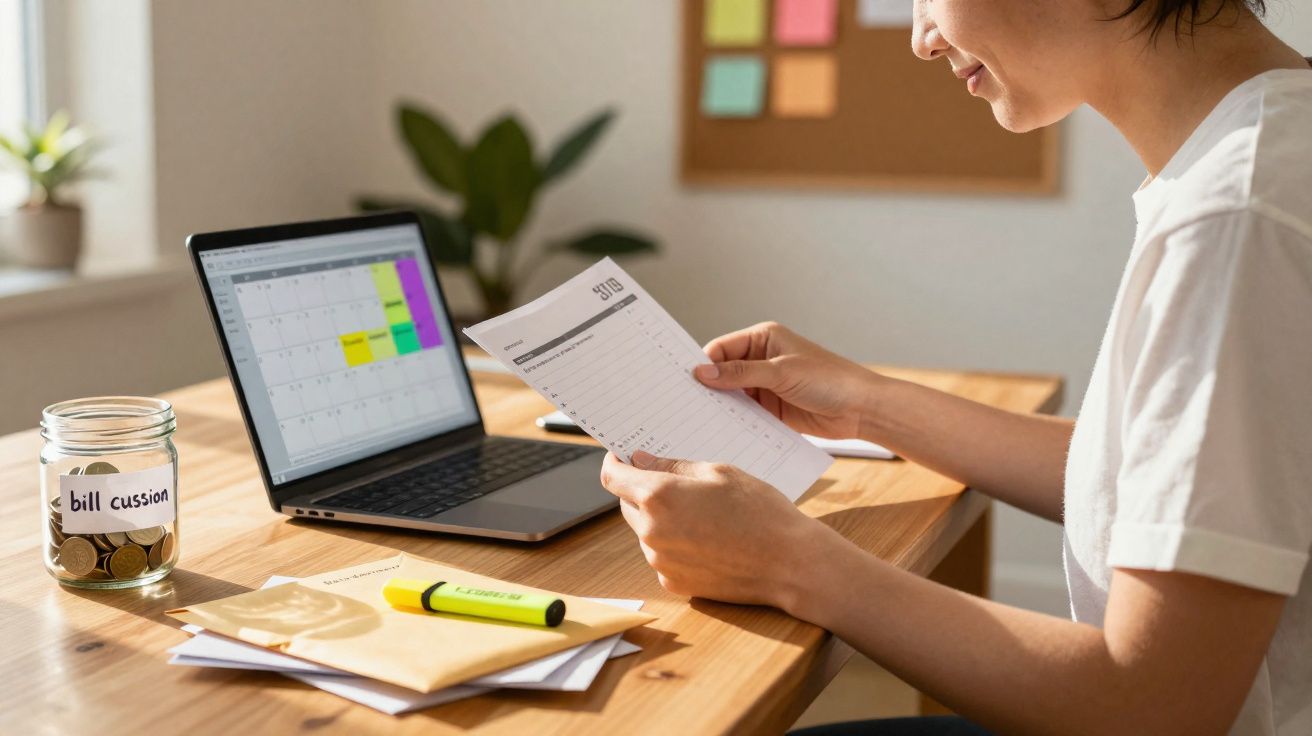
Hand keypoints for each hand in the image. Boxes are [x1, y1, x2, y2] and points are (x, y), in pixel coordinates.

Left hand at [599, 450, 844, 612]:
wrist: (789, 563)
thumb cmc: (760, 511)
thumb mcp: (718, 472)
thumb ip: (672, 465)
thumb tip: (639, 460)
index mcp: (659, 496)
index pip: (613, 477)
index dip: (615, 463)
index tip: (622, 458)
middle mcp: (652, 531)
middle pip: (627, 504)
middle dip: (643, 491)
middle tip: (679, 486)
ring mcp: (660, 561)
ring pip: (646, 531)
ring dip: (662, 520)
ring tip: (704, 517)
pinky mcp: (673, 582)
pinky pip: (662, 556)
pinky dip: (675, 545)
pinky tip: (708, 540)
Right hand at [696, 322, 881, 439]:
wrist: (861, 409)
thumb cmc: (830, 380)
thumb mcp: (781, 373)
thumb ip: (741, 373)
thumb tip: (702, 372)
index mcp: (763, 338)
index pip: (721, 349)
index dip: (703, 364)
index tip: (683, 381)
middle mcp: (761, 359)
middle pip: (723, 372)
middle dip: (709, 386)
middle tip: (685, 403)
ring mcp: (765, 385)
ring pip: (732, 394)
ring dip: (720, 406)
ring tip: (698, 420)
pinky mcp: (770, 408)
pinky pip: (744, 413)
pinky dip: (734, 420)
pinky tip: (720, 430)